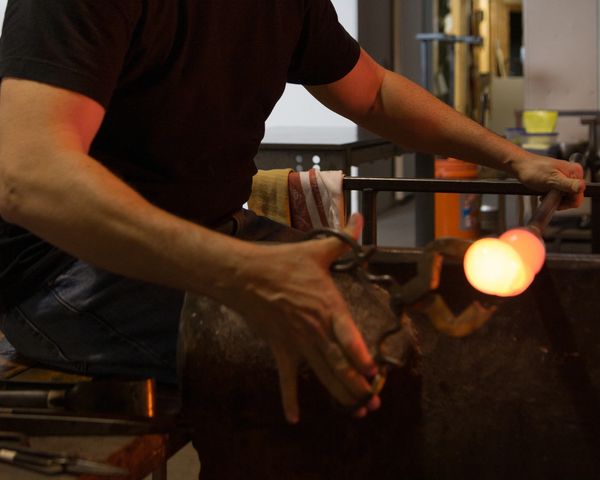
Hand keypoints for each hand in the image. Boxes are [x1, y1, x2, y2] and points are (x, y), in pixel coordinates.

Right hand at [232, 213, 380, 422]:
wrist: (245, 275)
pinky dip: (289, 400)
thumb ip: (343, 239)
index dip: (361, 359)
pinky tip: (294, 419)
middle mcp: (316, 330)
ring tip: (357, 412)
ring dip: (340, 395)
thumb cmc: (283, 262)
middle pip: (340, 366)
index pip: (349, 338)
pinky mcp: (281, 350)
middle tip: (374, 404)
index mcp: (328, 307)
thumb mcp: (317, 250)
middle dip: (359, 388)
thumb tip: (358, 218)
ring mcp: (297, 343)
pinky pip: (286, 380)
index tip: (374, 375)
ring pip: (323, 376)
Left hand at [510, 152, 584, 209]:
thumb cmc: (532, 170)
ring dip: (556, 199)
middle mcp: (572, 173)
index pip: (579, 196)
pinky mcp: (558, 180)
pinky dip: (553, 196)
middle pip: (574, 197)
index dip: (567, 202)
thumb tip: (581, 187)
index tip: (556, 201)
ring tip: (544, 195)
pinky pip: (560, 193)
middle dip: (561, 200)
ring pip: (566, 196)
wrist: (519, 165)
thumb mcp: (551, 179)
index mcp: (575, 171)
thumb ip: (568, 184)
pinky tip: (544, 194)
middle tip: (548, 197)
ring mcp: (565, 177)